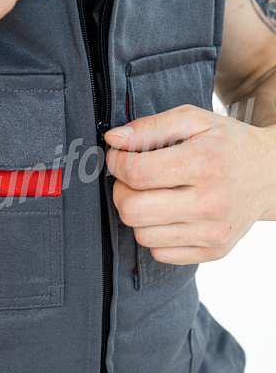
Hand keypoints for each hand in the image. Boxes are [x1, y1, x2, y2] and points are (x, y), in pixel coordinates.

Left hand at [104, 105, 275, 264]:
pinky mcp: (214, 251)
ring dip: (137, 214)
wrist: (272, 174)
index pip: (136, 173)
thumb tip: (112, 140)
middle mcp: (211, 203)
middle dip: (121, 191)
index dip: (116, 163)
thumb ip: (150, 127)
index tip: (119, 156)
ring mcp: (213, 232)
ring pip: (141, 234)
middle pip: (133, 210)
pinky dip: (155, 233)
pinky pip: (159, 252)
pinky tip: (169, 214)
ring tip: (153, 195)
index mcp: (205, 164)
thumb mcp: (193, 120)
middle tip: (132, 178)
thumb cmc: (227, 143)